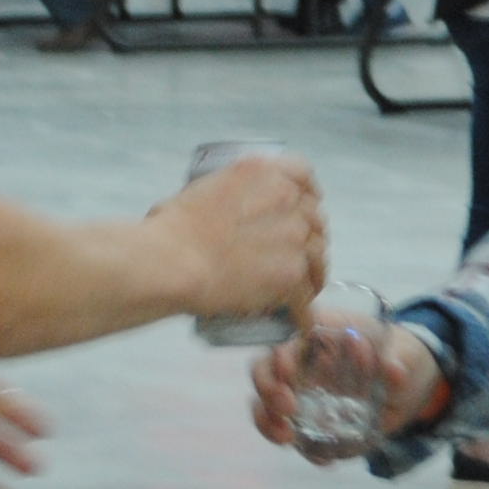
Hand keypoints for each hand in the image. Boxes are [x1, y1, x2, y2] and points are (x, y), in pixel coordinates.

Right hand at [155, 152, 325, 324]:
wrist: (170, 263)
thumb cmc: (170, 230)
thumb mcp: (202, 190)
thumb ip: (229, 194)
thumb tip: (226, 212)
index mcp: (263, 172)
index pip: (303, 174)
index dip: (307, 194)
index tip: (302, 208)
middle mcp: (285, 198)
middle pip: (314, 217)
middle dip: (307, 236)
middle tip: (292, 255)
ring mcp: (293, 236)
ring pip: (318, 254)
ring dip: (312, 271)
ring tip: (300, 288)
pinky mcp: (291, 273)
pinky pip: (307, 293)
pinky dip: (303, 308)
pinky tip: (296, 316)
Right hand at [251, 296, 445, 456]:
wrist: (408, 387)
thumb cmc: (401, 356)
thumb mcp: (406, 355)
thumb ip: (399, 361)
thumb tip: (393, 371)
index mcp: (319, 332)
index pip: (287, 335)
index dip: (281, 353)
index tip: (289, 372)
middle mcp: (301, 359)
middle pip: (264, 368)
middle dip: (268, 389)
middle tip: (288, 408)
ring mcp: (300, 391)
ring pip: (265, 402)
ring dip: (268, 421)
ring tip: (287, 438)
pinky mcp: (308, 419)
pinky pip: (291, 432)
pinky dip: (300, 448)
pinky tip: (323, 460)